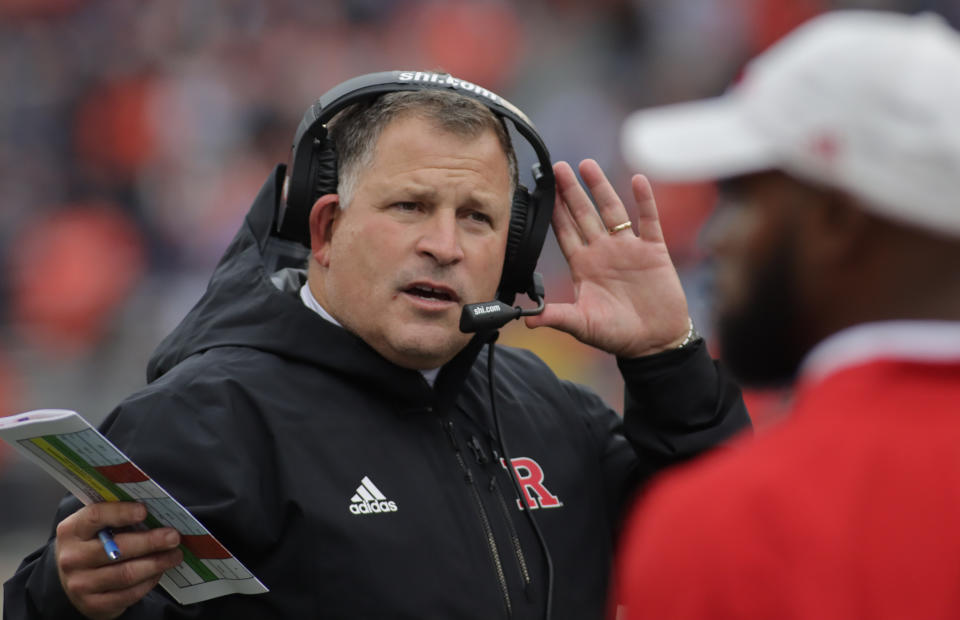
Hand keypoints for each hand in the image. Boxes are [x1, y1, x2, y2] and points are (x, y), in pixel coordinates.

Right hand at [55, 502, 181, 619]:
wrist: (76, 581)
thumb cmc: (94, 545)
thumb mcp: (98, 527)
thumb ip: (119, 517)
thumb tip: (156, 513)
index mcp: (72, 530)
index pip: (95, 516)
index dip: (121, 512)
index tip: (144, 511)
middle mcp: (72, 558)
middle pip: (117, 548)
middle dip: (151, 541)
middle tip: (173, 537)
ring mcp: (81, 584)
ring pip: (126, 573)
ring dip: (157, 563)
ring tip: (175, 555)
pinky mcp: (93, 604)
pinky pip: (128, 594)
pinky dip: (148, 582)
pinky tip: (159, 572)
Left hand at [524, 159, 689, 357]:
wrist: (654, 342)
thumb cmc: (617, 335)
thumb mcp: (583, 325)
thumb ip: (557, 316)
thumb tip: (528, 320)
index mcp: (583, 266)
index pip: (565, 232)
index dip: (555, 212)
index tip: (543, 191)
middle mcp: (603, 252)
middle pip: (584, 214)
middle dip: (571, 191)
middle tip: (558, 167)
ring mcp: (628, 249)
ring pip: (612, 211)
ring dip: (601, 188)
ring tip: (587, 165)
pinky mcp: (653, 251)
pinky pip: (649, 220)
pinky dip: (644, 200)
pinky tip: (638, 181)